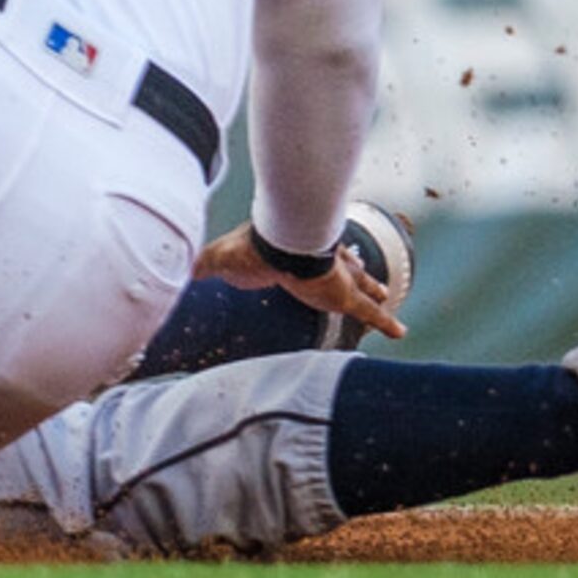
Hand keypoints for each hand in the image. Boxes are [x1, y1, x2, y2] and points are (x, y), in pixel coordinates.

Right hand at [194, 222, 406, 340]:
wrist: (277, 245)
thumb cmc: (250, 249)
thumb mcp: (220, 259)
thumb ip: (202, 265)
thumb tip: (178, 269)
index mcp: (292, 256)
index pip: (306, 258)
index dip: (313, 260)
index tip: (314, 266)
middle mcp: (320, 263)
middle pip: (342, 265)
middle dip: (353, 270)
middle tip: (367, 274)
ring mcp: (336, 278)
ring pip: (361, 283)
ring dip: (374, 288)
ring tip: (387, 293)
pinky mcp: (346, 294)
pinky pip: (370, 312)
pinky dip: (385, 323)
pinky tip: (400, 332)